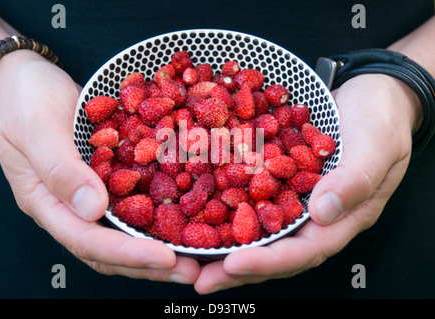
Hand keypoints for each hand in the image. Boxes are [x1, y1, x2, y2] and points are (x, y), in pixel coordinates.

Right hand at [0, 50, 199, 283]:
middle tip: (191, 271)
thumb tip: (93, 210)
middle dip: (149, 264)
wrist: (29, 78)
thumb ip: (61, 169)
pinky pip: (133, 202)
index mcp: (47, 202)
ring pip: (124, 231)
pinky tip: (187, 214)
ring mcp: (89, 193)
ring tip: (195, 253)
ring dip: (158, 245)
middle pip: (110, 248)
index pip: (87, 240)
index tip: (167, 259)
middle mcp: (70, 206)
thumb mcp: (37, 128)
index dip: (128, 254)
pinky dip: (158, 214)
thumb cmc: (26, 99)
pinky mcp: (106, 177)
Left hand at [193, 74, 420, 293]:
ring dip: (222, 244)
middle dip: (234, 267)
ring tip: (188, 258)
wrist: (369, 93)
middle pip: (272, 250)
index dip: (268, 262)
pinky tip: (196, 208)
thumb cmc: (380, 118)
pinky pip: (248, 196)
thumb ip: (354, 180)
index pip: (303, 251)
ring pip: (255, 228)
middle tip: (198, 278)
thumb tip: (322, 213)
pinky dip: (223, 206)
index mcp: (341, 217)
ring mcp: (292, 197)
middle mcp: (311, 215)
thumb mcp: (376, 146)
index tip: (232, 265)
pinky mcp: (277, 178)